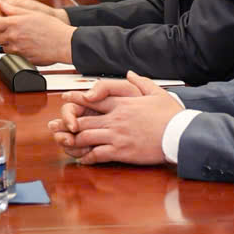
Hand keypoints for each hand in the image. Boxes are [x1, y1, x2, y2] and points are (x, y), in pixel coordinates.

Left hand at [0, 0, 73, 65]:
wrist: (64, 43)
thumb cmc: (52, 27)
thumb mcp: (32, 13)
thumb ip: (13, 9)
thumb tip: (0, 5)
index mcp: (14, 24)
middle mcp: (14, 38)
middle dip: (1, 33)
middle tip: (10, 30)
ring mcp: (18, 50)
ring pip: (4, 48)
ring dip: (9, 43)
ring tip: (21, 37)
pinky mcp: (23, 59)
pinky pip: (14, 55)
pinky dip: (17, 51)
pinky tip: (27, 45)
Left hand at [48, 72, 181, 165]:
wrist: (179, 134)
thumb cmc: (171, 115)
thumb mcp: (157, 93)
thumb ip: (141, 82)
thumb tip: (130, 73)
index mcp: (122, 103)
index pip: (94, 98)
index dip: (77, 98)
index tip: (65, 98)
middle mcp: (115, 118)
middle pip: (84, 119)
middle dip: (66, 123)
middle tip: (54, 126)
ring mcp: (116, 135)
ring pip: (86, 136)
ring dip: (72, 140)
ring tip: (62, 142)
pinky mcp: (121, 151)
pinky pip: (97, 154)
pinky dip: (87, 157)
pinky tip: (81, 159)